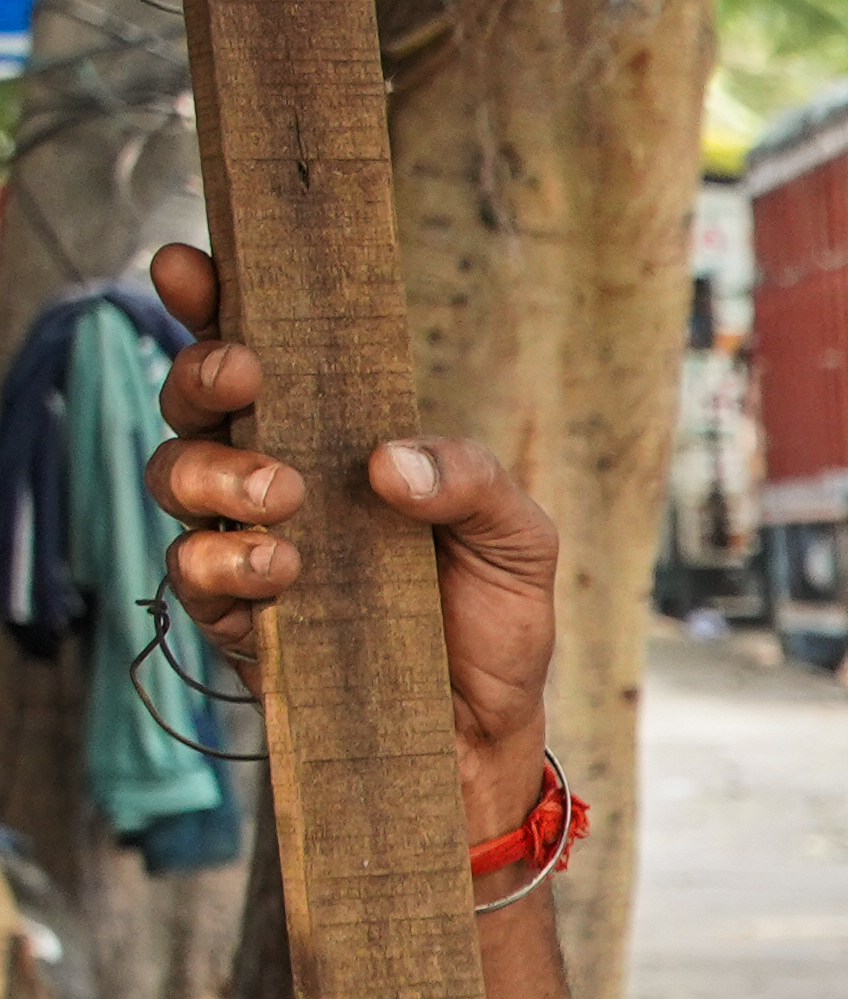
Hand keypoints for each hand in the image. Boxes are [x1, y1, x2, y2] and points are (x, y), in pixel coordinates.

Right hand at [143, 242, 558, 840]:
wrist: (482, 736)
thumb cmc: (494, 623)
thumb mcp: (519, 539)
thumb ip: (473, 480)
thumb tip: (388, 459)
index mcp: (340, 439)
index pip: (267, 355)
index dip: (216, 304)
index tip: (193, 262)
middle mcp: (280, 479)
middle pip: (198, 403)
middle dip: (205, 373)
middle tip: (249, 376)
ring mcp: (250, 544)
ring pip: (176, 477)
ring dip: (215, 470)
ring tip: (281, 492)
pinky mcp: (236, 617)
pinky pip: (192, 573)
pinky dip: (226, 560)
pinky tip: (279, 564)